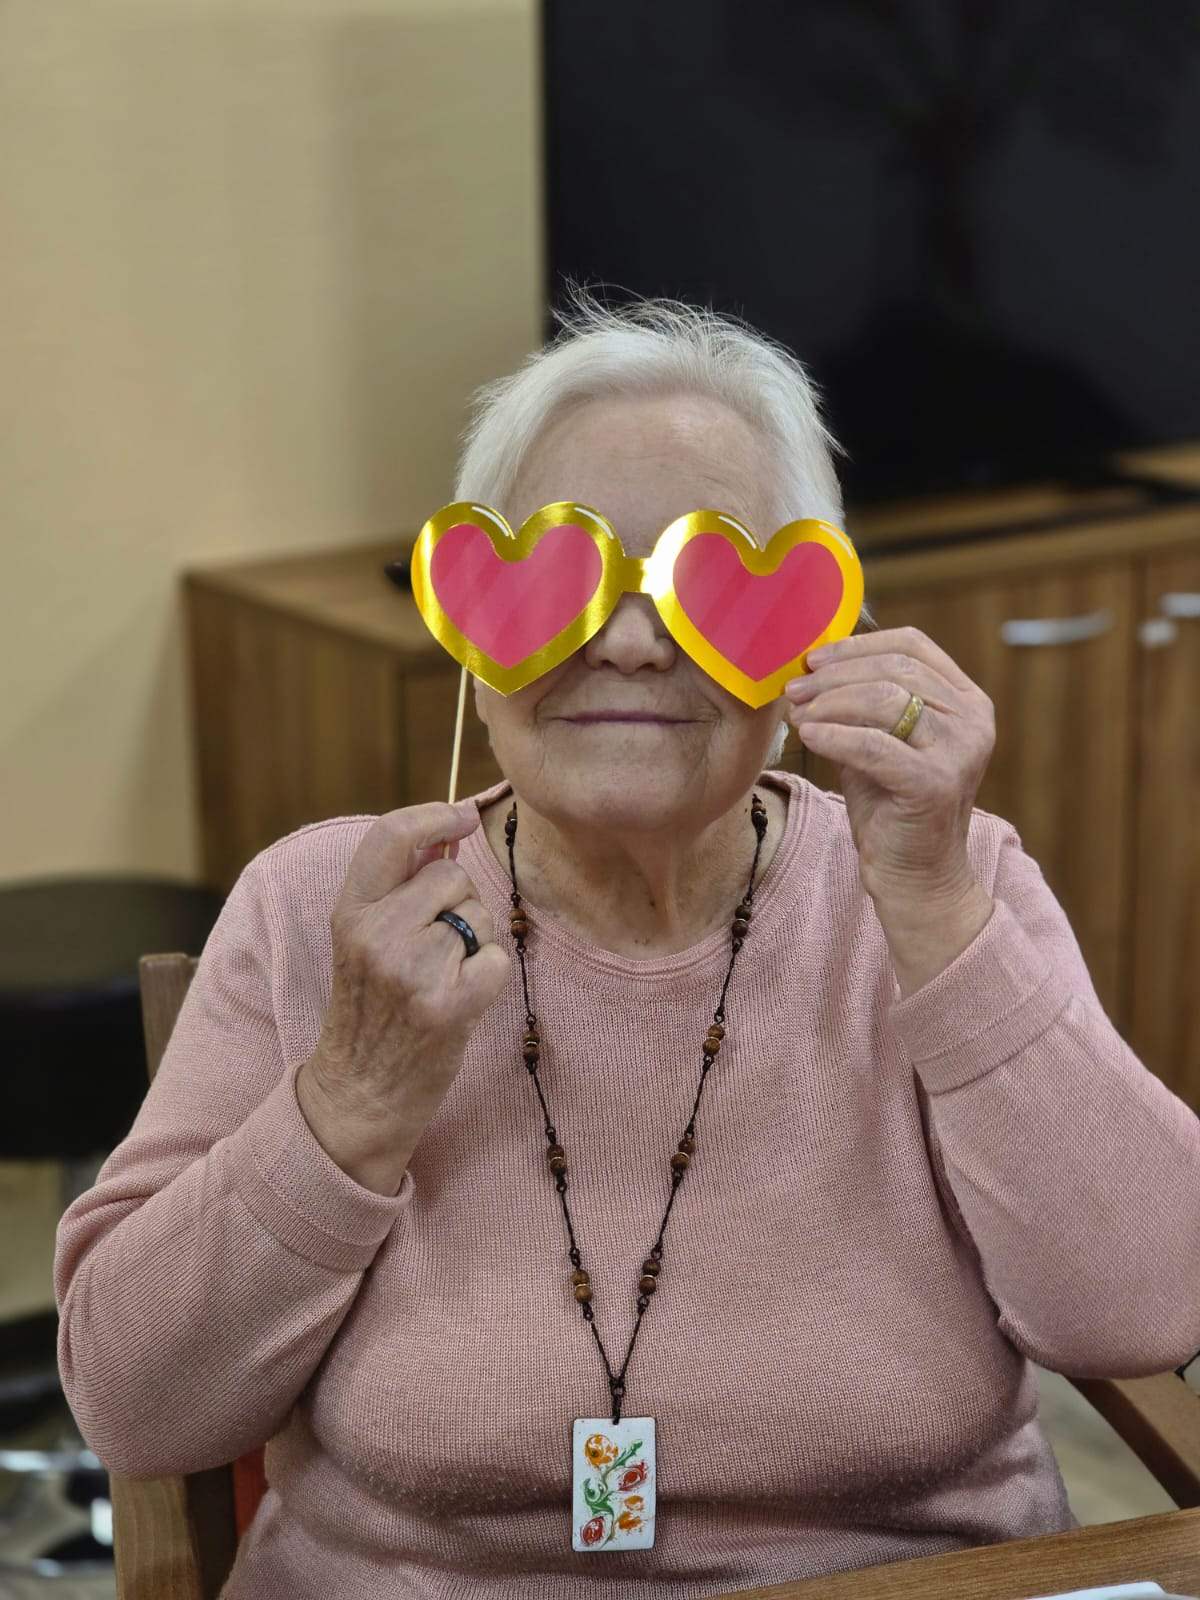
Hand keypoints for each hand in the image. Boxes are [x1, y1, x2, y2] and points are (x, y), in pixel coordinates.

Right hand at [311, 799, 509, 1134]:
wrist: (361, 1092)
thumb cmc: (373, 1009)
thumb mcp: (362, 939)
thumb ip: (397, 886)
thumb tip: (446, 832)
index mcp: (350, 911)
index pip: (391, 835)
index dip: (434, 815)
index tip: (460, 815)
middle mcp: (375, 934)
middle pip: (452, 876)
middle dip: (459, 904)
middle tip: (435, 950)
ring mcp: (410, 970)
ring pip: (479, 916)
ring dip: (475, 943)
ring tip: (442, 978)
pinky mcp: (446, 1006)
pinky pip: (496, 958)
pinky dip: (490, 976)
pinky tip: (461, 999)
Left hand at [784, 626, 994, 914]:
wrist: (915, 875)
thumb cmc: (892, 805)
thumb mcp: (881, 739)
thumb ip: (863, 700)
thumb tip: (813, 664)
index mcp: (967, 700)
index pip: (913, 645)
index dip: (858, 644)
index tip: (814, 658)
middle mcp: (973, 719)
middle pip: (895, 668)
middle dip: (835, 675)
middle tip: (793, 688)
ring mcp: (959, 751)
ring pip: (884, 699)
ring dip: (830, 702)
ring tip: (796, 712)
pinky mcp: (935, 784)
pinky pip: (873, 745)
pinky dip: (834, 736)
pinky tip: (807, 736)